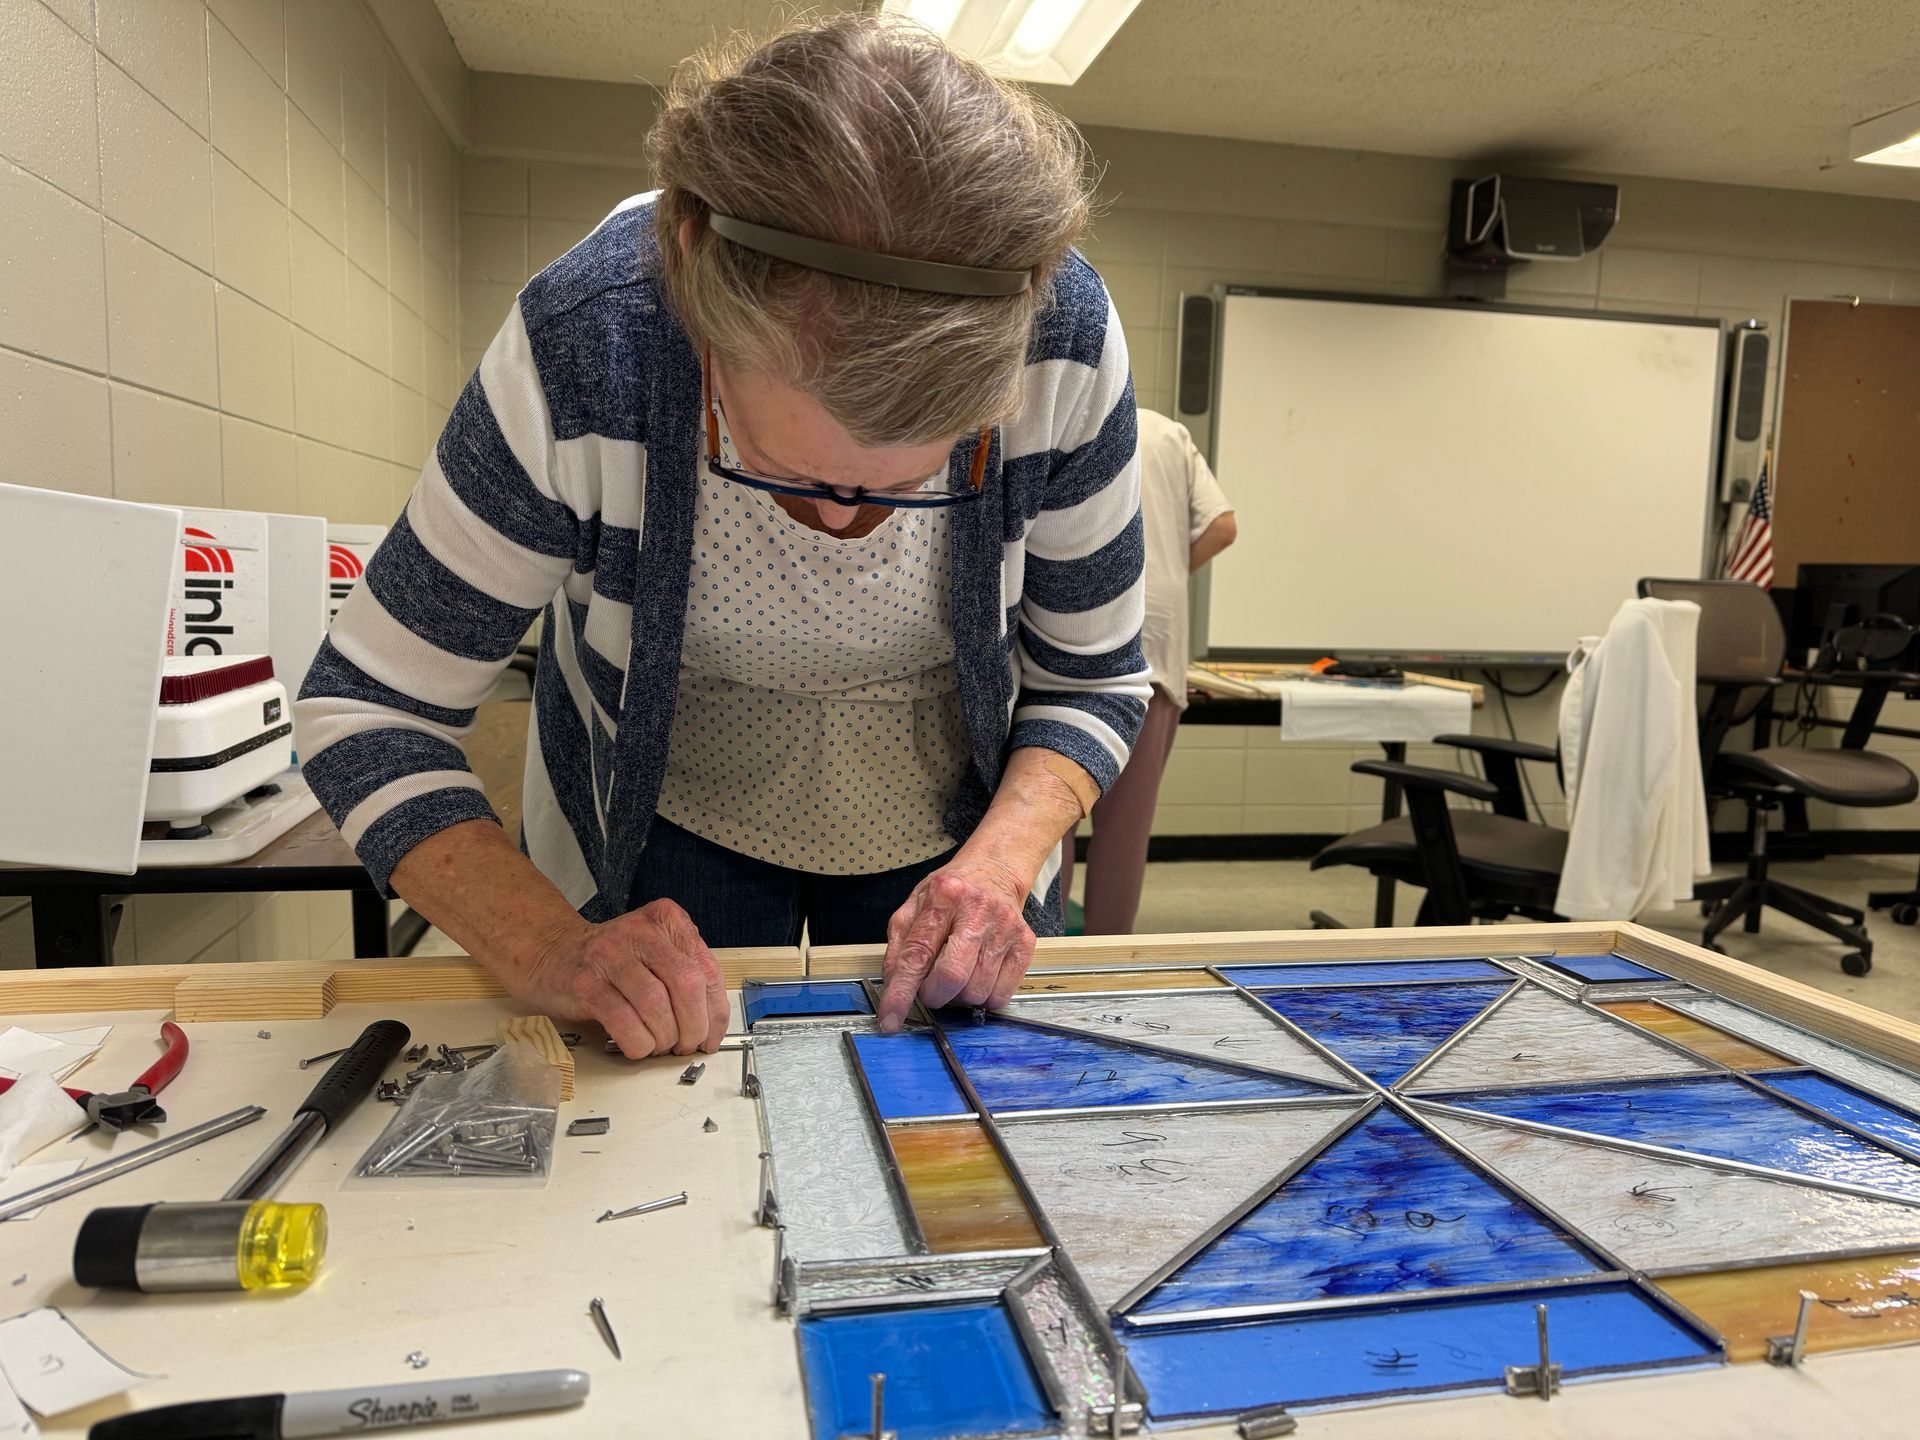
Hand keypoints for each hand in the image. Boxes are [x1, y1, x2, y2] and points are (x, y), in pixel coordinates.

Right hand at [517, 899, 729, 1057]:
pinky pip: (623, 1020)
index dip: (714, 1013)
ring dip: (663, 1037)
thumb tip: (711, 1026)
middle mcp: (641, 931)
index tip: (710, 1037)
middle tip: (685, 1045)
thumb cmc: (610, 960)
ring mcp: (610, 954)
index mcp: (667, 920)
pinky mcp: (586, 982)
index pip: (707, 970)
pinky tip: (638, 1046)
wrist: (549, 951)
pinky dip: (638, 1042)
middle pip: (686, 985)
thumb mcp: (655, 954)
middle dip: (692, 1027)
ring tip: (659, 1045)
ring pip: (656, 1005)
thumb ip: (685, 977)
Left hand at [879, 855, 1035, 1031]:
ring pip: (976, 991)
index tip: (890, 1021)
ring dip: (960, 996)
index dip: (900, 993)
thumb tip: (894, 987)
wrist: (994, 869)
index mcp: (942, 897)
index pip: (916, 955)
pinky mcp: (1025, 943)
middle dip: (934, 995)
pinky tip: (979, 976)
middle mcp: (977, 910)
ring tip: (959, 973)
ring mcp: (1005, 927)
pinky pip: (1001, 995)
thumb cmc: (951, 892)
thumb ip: (900, 945)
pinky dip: (984, 997)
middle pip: (951, 977)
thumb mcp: (914, 905)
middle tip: (932, 988)